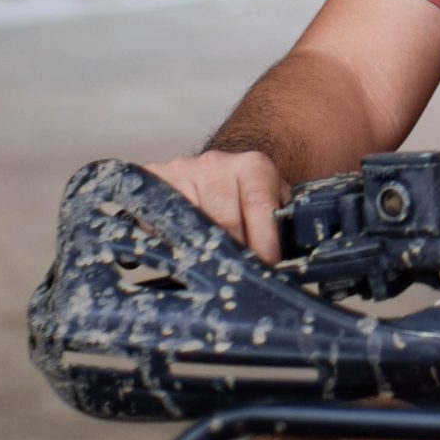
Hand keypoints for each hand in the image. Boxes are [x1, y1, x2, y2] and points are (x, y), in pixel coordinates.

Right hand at [143, 151, 289, 262]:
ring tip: (210, 265)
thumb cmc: (248, 195)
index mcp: (253, 166)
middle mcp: (217, 163)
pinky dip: (170, 240)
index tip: (266, 266)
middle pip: (224, 221)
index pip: (259, 205)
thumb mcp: (274, 201)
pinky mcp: (155, 179)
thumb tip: (284, 257)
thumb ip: (282, 221)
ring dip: (201, 250)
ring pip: (192, 225)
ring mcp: (183, 170)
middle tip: (239, 275)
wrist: (219, 171)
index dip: (263, 241)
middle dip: (234, 253)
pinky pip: (159, 218)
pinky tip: (181, 250)